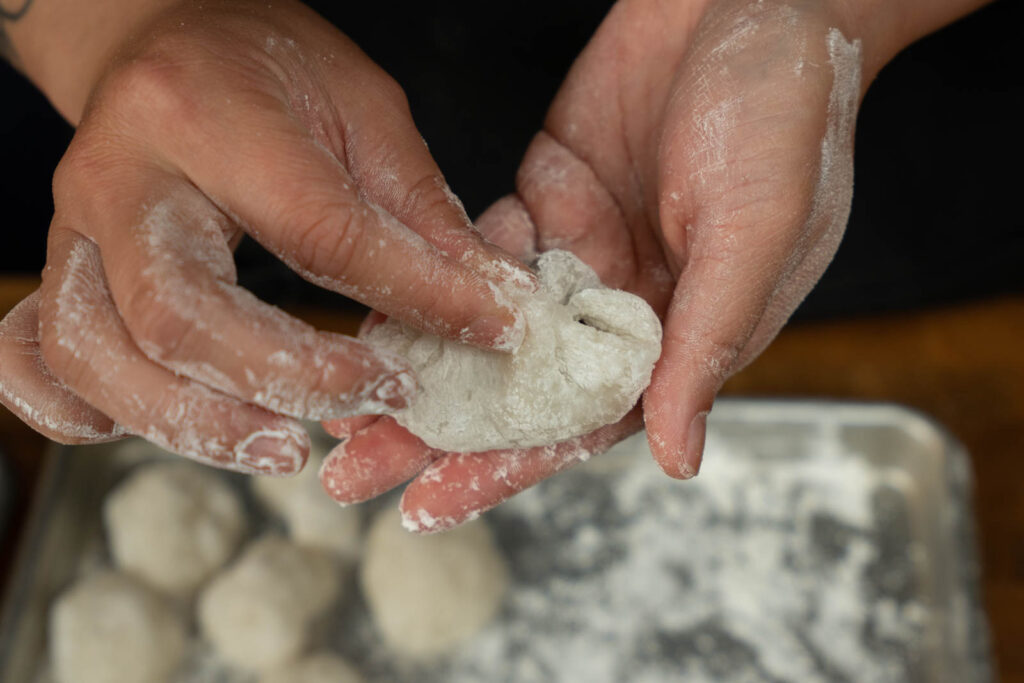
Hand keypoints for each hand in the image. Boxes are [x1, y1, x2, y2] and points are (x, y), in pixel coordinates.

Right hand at [0, 0, 527, 473]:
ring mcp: (70, 228)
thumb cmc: (265, 67)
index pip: (318, 229)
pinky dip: (83, 412)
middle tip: (367, 405)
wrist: (162, 37)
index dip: (414, 293)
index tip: (488, 328)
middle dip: (283, 380)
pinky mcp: (56, 267)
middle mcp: (120, 176)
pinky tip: (162, 426)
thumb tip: (487, 297)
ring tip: (282, 445)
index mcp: (207, 115)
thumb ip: (417, 206)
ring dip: (191, 422)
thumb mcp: (362, 106)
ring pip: (96, 355)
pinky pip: (32, 359)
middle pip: (178, 314)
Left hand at [319, 0, 873, 529]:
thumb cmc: (785, 115)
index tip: (433, 504)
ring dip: (422, 361)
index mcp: (683, 331)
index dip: (508, 466)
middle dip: (440, 431)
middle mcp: (624, 303)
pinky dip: (429, 277)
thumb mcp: (756, 233)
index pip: (586, 422)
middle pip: (520, 387)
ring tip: (348, 402)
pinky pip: (479, 248)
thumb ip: (708, 343)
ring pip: (487, 325)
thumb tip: (679, 458)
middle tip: (358, 469)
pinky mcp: (549, 194)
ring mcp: (581, 249)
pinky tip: (376, 306)